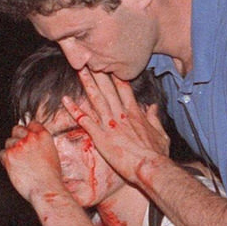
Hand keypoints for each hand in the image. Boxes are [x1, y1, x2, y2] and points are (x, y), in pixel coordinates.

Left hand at [0, 121, 65, 202]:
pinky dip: (5, 160)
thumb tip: (33, 143)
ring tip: (19, 163)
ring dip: (11, 151)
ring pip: (8, 142)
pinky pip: (1, 153)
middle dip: (17, 138)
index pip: (31, 123)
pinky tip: (13, 167)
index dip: (28, 131)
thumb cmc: (50, 177)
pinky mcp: (9, 156)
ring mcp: (18, 146)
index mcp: (43, 136)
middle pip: (16, 129)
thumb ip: (41, 144)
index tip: (26, 136)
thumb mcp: (52, 154)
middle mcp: (30, 138)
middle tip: (21, 151)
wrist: (46, 189)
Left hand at [64, 68, 169, 184]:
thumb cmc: (156, 155)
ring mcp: (109, 124)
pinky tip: (65, 100)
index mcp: (134, 113)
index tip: (108, 64)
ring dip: (86, 83)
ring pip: (96, 98)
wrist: (150, 168)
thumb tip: (152, 107)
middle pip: (107, 88)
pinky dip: (74, 109)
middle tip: (88, 57)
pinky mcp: (100, 137)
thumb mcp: (161, 135)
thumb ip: (154, 119)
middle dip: (98, 72)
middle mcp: (121, 114)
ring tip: (78, 69)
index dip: (115, 75)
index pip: (124, 88)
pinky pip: (84, 120)